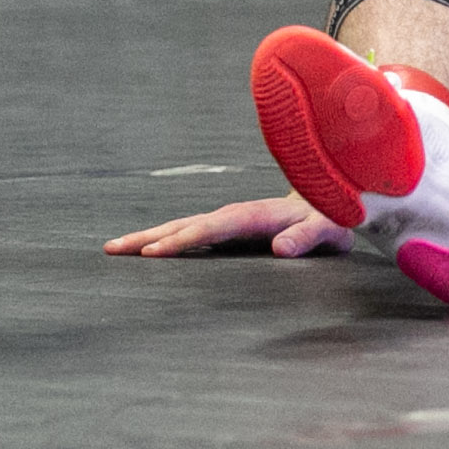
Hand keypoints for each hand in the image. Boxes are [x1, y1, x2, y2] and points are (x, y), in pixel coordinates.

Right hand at [105, 191, 353, 258]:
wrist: (334, 196)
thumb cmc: (333, 215)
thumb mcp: (329, 227)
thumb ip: (308, 237)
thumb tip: (281, 248)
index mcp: (258, 214)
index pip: (214, 228)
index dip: (185, 239)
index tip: (154, 252)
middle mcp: (239, 213)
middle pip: (188, 224)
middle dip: (151, 236)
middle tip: (114, 249)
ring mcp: (231, 218)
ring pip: (184, 225)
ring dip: (150, 236)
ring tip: (115, 248)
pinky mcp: (229, 226)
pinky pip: (192, 232)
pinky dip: (164, 238)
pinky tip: (144, 249)